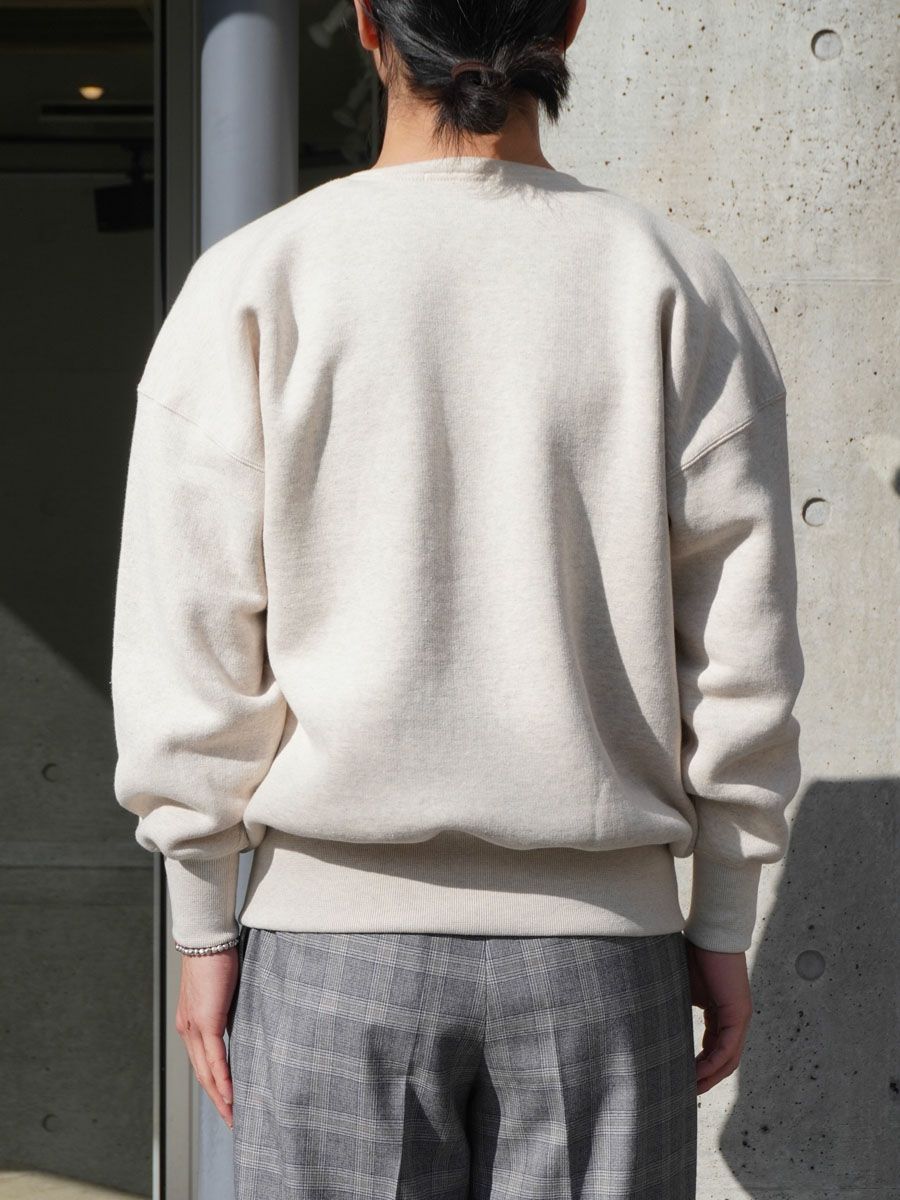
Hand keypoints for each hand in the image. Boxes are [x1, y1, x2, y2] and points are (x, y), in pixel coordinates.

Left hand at [174, 946, 239, 1127]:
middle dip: (217, 1101)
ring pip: (206, 1072)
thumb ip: (228, 1010)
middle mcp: (188, 1030)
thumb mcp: (223, 991)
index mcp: (190, 1024)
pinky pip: (214, 1058)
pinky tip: (231, 1095)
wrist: (207, 937)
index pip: (202, 1064)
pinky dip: (223, 1079)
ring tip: (233, 1116)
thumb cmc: (217, 957)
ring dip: (220, 1097)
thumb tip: (244, 1022)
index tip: (228, 1104)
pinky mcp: (205, 1020)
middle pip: (202, 1076)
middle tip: (232, 1121)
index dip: (214, 1087)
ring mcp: (194, 1027)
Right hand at [684, 940, 752, 1095]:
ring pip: (728, 1059)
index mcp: (722, 1013)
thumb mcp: (680, 986)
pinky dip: (713, 1063)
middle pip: (724, 1060)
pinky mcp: (739, 1014)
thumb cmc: (692, 953)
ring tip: (690, 1089)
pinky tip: (697, 1073)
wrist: (709, 932)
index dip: (700, 1066)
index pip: (714, 1047)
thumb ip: (673, 1005)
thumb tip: (645, 1018)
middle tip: (686, 1093)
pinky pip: (727, 1048)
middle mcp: (735, 1018)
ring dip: (710, 1076)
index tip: (681, 1076)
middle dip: (706, 1079)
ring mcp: (740, 1017)